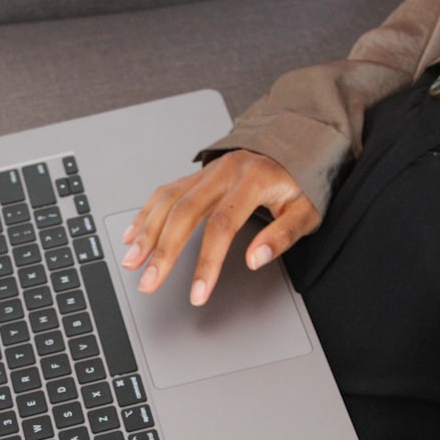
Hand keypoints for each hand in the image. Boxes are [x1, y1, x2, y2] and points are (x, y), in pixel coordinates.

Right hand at [120, 150, 319, 305]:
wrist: (293, 146)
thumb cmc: (299, 182)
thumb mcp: (306, 210)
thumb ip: (283, 235)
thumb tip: (256, 259)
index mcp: (253, 179)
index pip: (222, 226)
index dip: (207, 263)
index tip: (198, 293)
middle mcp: (224, 172)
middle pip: (184, 213)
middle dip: (163, 251)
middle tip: (149, 282)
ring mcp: (206, 172)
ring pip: (167, 201)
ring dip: (146, 233)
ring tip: (132, 263)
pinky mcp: (195, 175)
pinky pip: (163, 193)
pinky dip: (145, 215)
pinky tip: (133, 236)